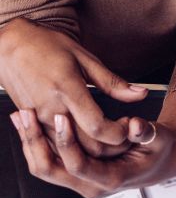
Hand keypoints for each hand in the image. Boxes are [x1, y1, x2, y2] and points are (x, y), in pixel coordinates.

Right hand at [0, 18, 146, 156]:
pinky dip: (77, 147)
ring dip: (95, 150)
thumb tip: (140, 94)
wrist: (9, 48)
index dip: (119, 133)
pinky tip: (91, 137)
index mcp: (68, 90)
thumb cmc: (47, 47)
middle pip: (86, 146)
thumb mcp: (85, 58)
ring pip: (71, 151)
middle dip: (112, 147)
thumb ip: (112, 82)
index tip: (130, 124)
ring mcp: (40, 120)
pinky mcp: (34, 124)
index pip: (97, 127)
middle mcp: (52, 110)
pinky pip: (57, 145)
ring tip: (113, 135)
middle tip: (128, 134)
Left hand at [9, 108, 175, 197]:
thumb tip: (136, 126)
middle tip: (25, 114)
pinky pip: (48, 163)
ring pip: (43, 168)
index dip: (67, 141)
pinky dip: (35, 144)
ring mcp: (80, 181)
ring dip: (29, 142)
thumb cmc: (159, 149)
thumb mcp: (161, 138)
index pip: (78, 165)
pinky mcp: (74, 173)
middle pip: (51, 169)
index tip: (61, 116)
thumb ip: (148, 132)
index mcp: (112, 179)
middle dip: (34, 141)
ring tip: (20, 116)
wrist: (158, 163)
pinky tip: (29, 124)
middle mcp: (91, 185)